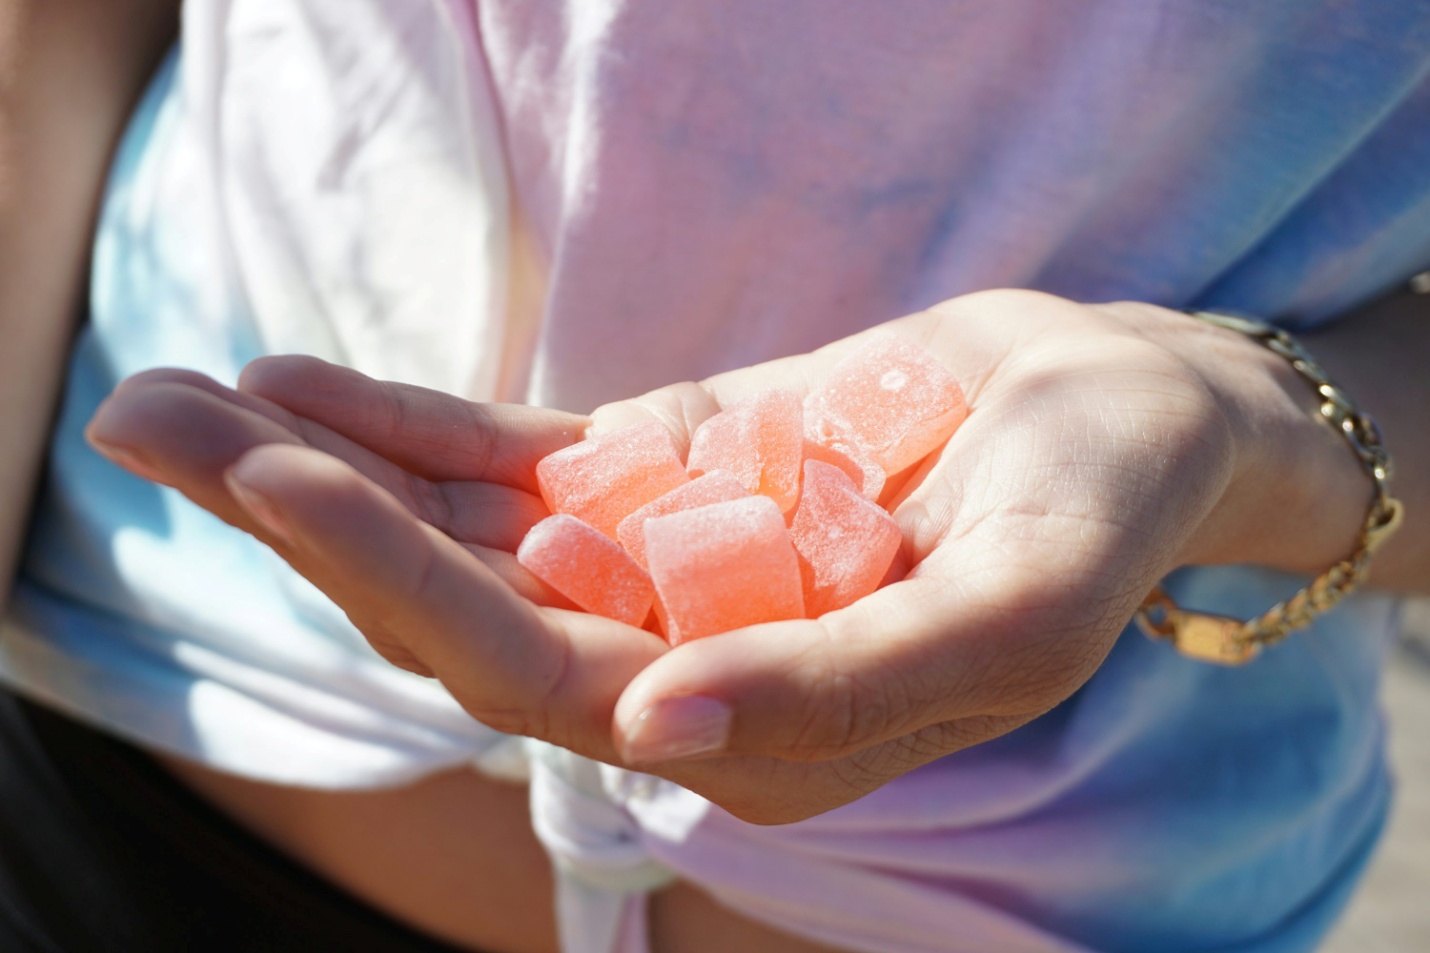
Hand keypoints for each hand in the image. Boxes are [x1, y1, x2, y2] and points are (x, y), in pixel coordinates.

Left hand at [86, 290, 1360, 822]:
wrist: (1120, 417)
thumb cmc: (1098, 514)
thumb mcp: (1011, 610)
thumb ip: (847, 689)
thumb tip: (658, 735)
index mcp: (756, 726)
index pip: (543, 679)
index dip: (406, 587)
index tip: (280, 480)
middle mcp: (680, 657)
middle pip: (458, 609)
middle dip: (307, 522)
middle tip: (148, 424)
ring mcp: (656, 565)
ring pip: (461, 534)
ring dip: (322, 469)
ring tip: (172, 403)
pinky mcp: (659, 481)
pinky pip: (512, 462)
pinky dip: (407, 427)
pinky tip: (298, 385)